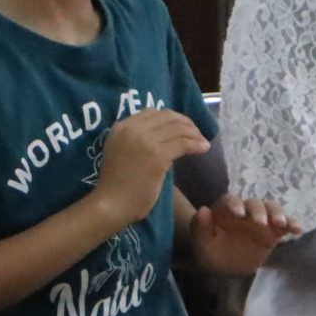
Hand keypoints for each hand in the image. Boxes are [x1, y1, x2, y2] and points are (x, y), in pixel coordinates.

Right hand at [89, 110, 209, 226]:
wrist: (111, 203)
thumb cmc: (116, 184)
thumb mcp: (121, 152)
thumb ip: (136, 140)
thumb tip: (163, 137)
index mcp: (122, 127)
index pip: (152, 112)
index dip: (172, 118)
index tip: (182, 127)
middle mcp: (133, 129)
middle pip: (168, 117)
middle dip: (186, 123)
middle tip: (196, 134)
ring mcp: (145, 141)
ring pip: (178, 129)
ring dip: (194, 134)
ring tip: (202, 142)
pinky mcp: (157, 155)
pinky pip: (183, 143)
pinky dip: (196, 144)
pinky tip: (204, 149)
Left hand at [188, 195, 300, 276]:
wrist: (223, 264)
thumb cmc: (209, 250)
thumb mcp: (201, 243)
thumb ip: (200, 227)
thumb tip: (203, 210)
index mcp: (226, 209)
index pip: (231, 200)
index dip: (234, 204)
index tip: (238, 213)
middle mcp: (245, 210)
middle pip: (255, 204)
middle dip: (258, 211)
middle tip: (260, 223)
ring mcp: (261, 220)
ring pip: (272, 209)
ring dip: (278, 214)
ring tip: (282, 224)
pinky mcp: (274, 231)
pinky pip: (285, 225)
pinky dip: (292, 224)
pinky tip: (298, 230)